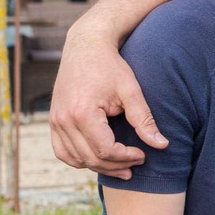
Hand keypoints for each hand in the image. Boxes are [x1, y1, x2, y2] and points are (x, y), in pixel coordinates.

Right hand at [48, 29, 166, 177]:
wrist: (86, 46)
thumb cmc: (110, 66)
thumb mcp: (131, 90)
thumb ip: (144, 119)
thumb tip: (162, 145)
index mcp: (82, 112)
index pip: (105, 150)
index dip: (126, 157)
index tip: (143, 155)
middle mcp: (63, 119)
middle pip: (91, 158)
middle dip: (116, 166)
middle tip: (136, 164)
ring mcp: (55, 121)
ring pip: (75, 159)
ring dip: (99, 167)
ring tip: (121, 167)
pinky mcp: (53, 120)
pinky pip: (62, 151)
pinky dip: (79, 160)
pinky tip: (98, 159)